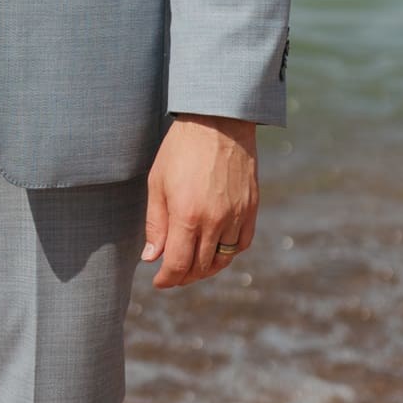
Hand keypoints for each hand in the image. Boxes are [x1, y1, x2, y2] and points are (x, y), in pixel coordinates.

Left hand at [140, 115, 257, 288]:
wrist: (218, 120)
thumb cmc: (181, 148)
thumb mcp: (157, 182)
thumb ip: (155, 223)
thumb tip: (151, 258)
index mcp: (187, 215)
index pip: (177, 265)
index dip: (166, 279)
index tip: (158, 281)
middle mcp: (214, 221)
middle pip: (199, 267)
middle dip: (183, 276)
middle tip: (172, 273)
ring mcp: (236, 215)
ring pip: (222, 260)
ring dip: (205, 269)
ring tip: (192, 265)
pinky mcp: (251, 208)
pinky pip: (242, 244)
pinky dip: (228, 253)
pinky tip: (216, 249)